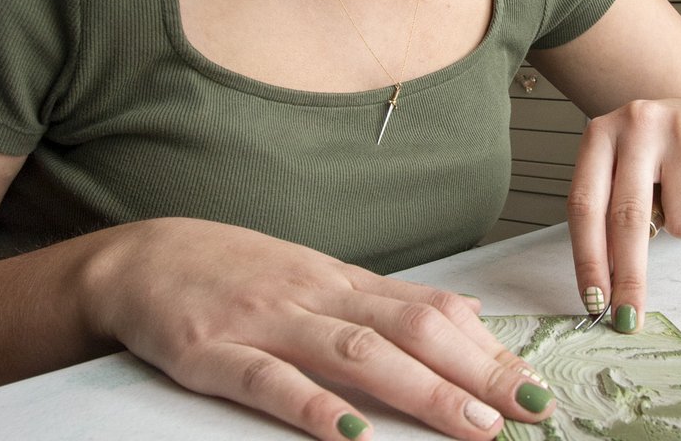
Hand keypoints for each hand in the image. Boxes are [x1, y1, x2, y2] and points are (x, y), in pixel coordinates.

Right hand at [81, 218, 554, 439]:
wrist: (146, 258)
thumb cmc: (241, 274)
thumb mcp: (321, 280)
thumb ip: (389, 301)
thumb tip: (466, 310)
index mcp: (347, 284)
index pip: (434, 312)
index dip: (488, 351)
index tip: (534, 383)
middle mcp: (319, 297)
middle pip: (411, 330)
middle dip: (475, 372)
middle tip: (527, 408)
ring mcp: (268, 321)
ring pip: (356, 352)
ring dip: (420, 390)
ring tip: (469, 424)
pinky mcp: (213, 351)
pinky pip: (269, 380)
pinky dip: (313, 407)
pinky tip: (349, 434)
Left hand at [566, 97, 680, 333]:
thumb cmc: (660, 155)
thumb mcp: (624, 169)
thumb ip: (609, 213)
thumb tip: (603, 290)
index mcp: (600, 133)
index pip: (586, 205)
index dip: (588, 259)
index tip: (594, 302)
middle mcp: (637, 123)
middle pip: (627, 217)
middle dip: (628, 276)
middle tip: (628, 316)